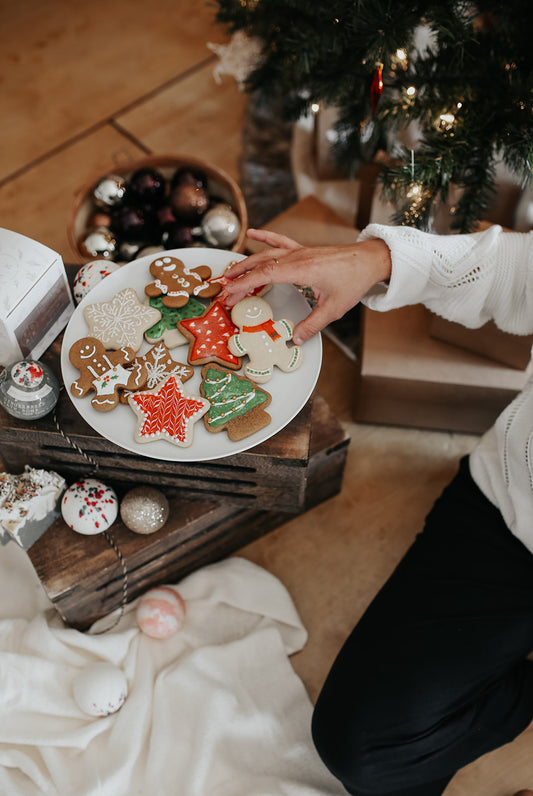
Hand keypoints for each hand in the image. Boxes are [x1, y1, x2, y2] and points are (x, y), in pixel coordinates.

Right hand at [222, 229, 391, 343]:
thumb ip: (313, 324)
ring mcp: (299, 251)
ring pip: (266, 254)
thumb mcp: (334, 308)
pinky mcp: (304, 250)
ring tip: (229, 272)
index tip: (229, 295)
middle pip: (259, 264)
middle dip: (238, 278)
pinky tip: (253, 234)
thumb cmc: (353, 280)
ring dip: (245, 262)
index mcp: (301, 270)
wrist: (369, 259)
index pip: (264, 276)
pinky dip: (265, 237)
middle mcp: (297, 257)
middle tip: (222, 291)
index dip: (243, 285)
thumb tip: (296, 339)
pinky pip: (280, 241)